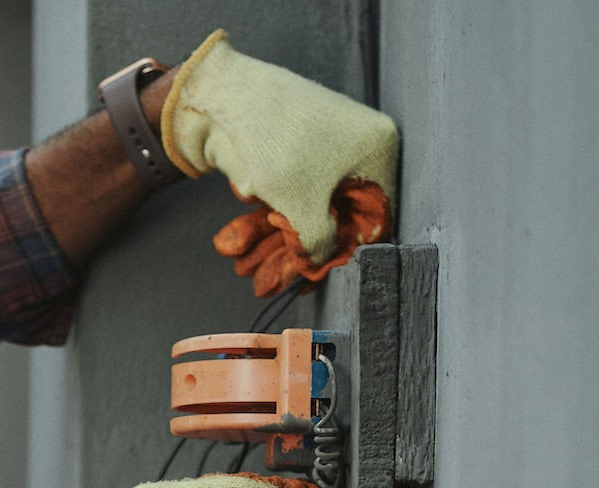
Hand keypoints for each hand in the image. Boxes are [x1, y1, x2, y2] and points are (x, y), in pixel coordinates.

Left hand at [161, 30, 398, 292]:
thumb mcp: (302, 207)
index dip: (345, 251)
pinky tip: (239, 247)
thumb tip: (320, 261)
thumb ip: (319, 243)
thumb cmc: (272, 142)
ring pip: (304, 206)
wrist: (220, 95)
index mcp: (378, 149)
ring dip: (274, 241)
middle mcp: (357, 144)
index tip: (316, 276)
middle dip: (299, 249)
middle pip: (335, 213)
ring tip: (247, 269)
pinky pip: (285, 191)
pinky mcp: (291, 148)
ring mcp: (323, 144)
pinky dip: (263, 218)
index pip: (376, 216)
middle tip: (274, 281)